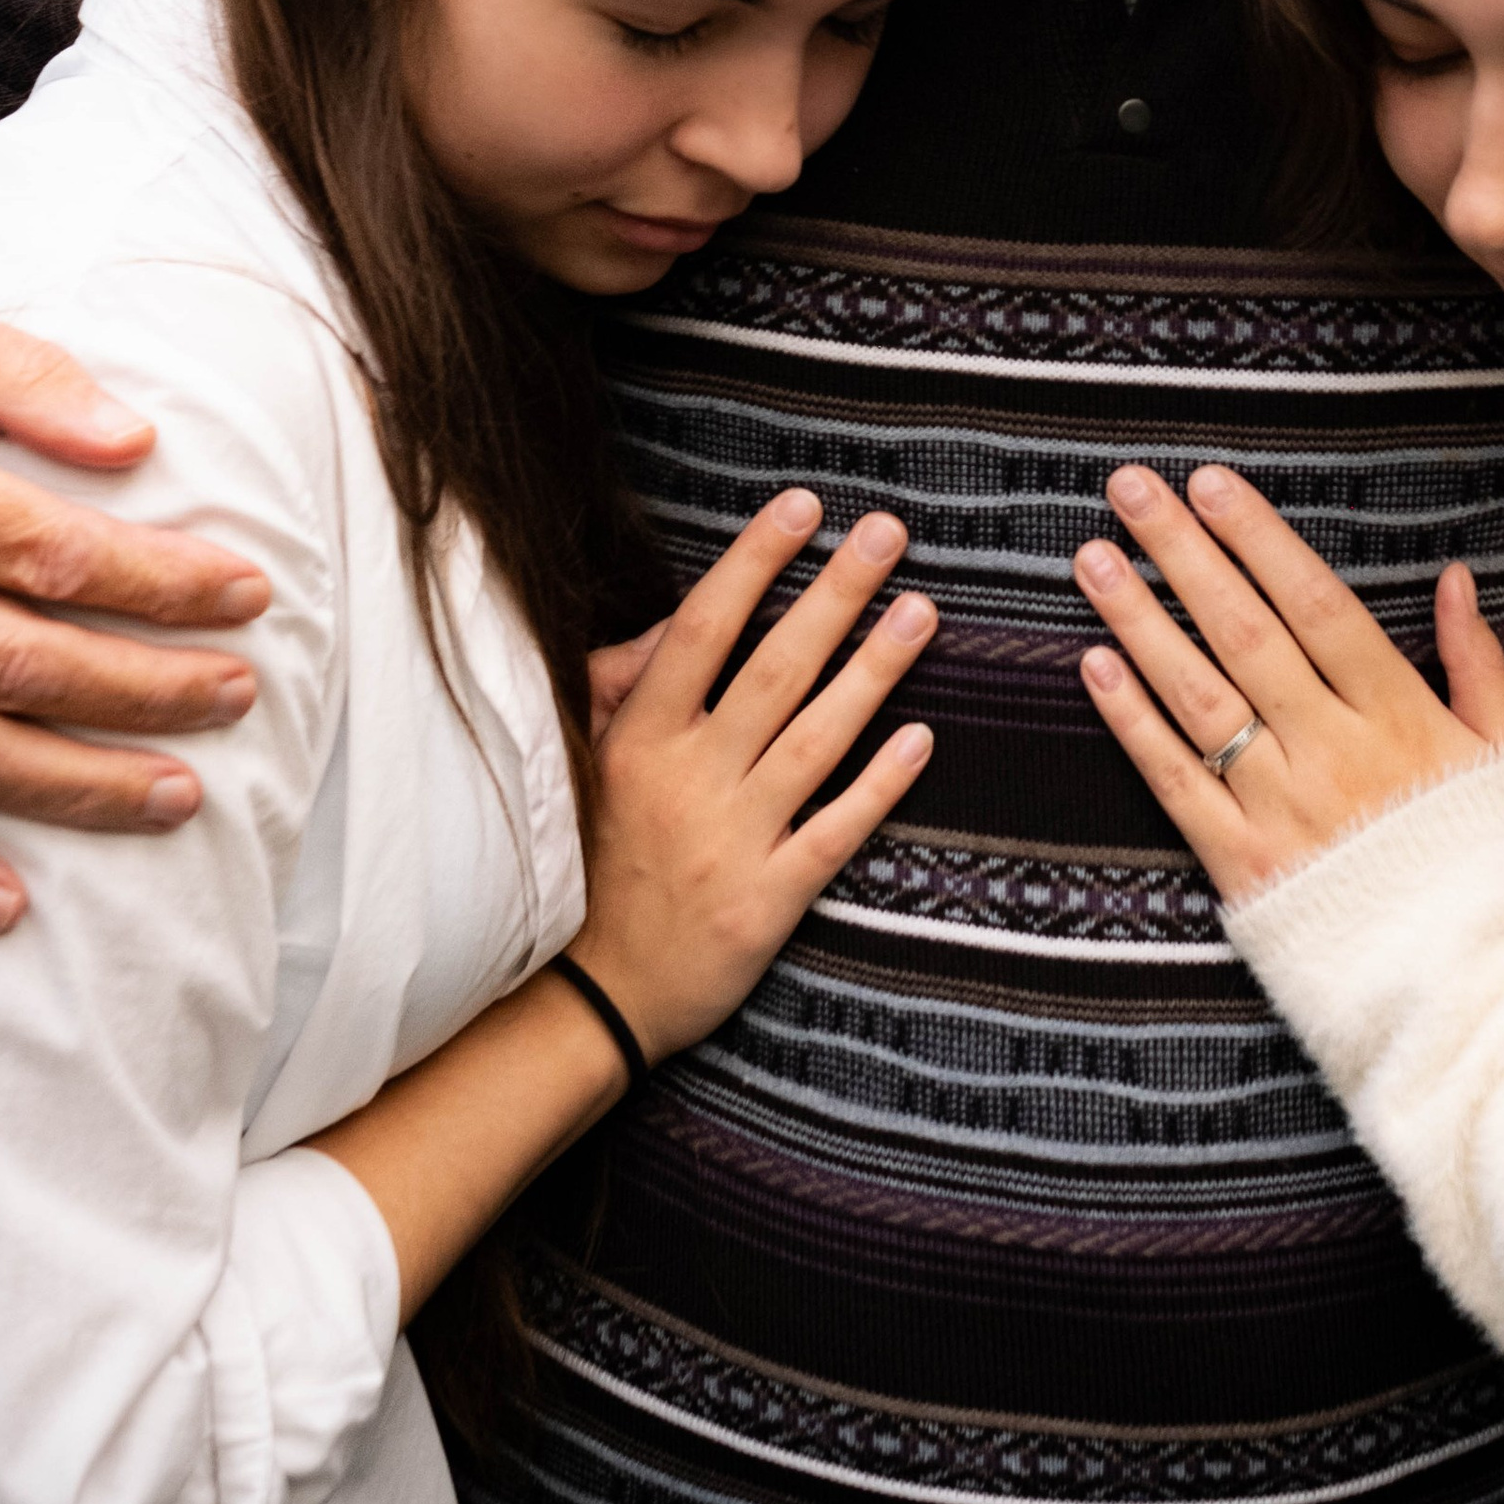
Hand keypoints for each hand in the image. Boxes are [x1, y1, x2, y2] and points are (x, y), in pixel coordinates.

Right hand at [0, 293, 272, 935]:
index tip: (249, 593)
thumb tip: (134, 441)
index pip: (53, 552)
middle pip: (22, 661)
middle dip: (145, 689)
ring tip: (178, 798)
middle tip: (238, 694)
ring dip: (73, 785)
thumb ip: (16, 380)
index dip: (162, 583)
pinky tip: (8, 905)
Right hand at [572, 486, 936, 1061]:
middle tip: (888, 533)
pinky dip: (879, 785)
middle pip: (775, 668)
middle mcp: (688, 779)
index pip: (704, 629)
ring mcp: (732, 840)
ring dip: (873, 671)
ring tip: (921, 612)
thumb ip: (621, 688)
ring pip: (816, 739)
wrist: (590, 997)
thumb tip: (673, 623)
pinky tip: (922, 738)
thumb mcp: (581, 766)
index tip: (802, 506)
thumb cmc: (590, 864)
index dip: (754, 562)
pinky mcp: (767, 901)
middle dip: (835, 594)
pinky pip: (835, 832)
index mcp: (638, 738)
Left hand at [1071, 460, 1503, 899]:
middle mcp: (1333, 752)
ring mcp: (1282, 809)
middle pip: (1244, 633)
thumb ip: (1475, 662)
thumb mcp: (1503, 753)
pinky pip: (1177, 783)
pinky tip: (1095, 667)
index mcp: (1398, 716)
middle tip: (1128, 490)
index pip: (1316, 605)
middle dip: (1182, 553)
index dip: (1259, 540)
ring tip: (1093, 560)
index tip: (1210, 484)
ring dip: (1139, 622)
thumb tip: (1454, 578)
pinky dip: (1133, 724)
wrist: (1469, 985)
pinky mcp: (1243, 866)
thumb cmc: (1485, 860)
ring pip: (1198, 697)